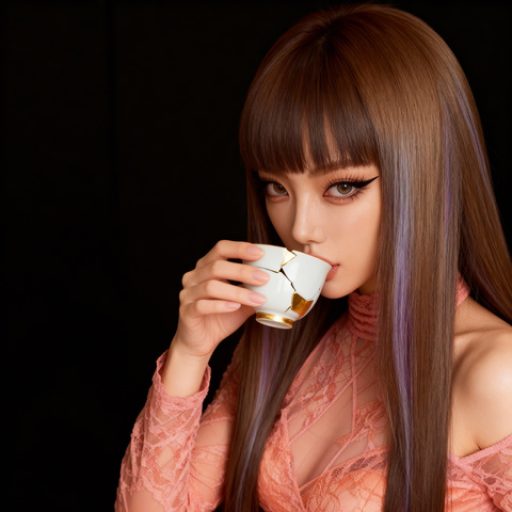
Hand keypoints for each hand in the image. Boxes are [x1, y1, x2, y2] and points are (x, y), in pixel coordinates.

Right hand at [173, 240, 267, 357]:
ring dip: (238, 292)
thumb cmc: (220, 318)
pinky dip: (221, 305)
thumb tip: (280, 284)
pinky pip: (202, 305)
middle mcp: (194, 277)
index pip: (220, 248)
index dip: (239, 248)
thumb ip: (254, 290)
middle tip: (265, 278)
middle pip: (217, 266)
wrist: (200, 342)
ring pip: (211, 286)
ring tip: (258, 298)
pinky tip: (236, 307)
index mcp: (206, 267)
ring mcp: (187, 294)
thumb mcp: (242, 302)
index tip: (260, 253)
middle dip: (243, 271)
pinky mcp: (186, 311)